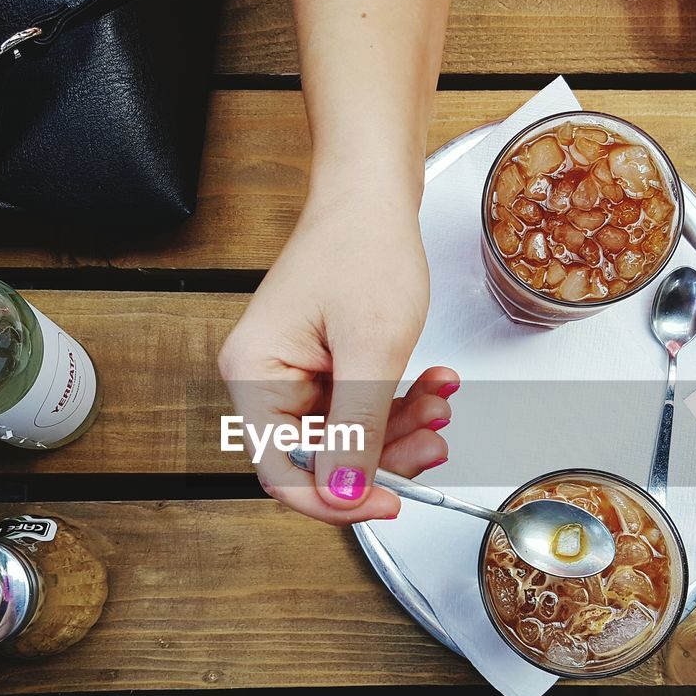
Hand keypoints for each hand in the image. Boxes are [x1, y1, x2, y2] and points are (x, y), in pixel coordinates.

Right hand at [219, 182, 455, 524]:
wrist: (374, 192)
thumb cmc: (363, 247)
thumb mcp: (372, 349)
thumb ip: (358, 429)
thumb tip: (346, 495)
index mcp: (255, 376)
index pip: (282, 471)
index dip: (335, 499)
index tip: (387, 503)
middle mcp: (266, 380)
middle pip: (320, 457)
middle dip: (384, 455)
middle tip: (433, 443)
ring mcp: (296, 373)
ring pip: (350, 436)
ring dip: (401, 428)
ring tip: (440, 403)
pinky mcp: (325, 365)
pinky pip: (363, 407)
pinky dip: (401, 402)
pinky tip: (435, 384)